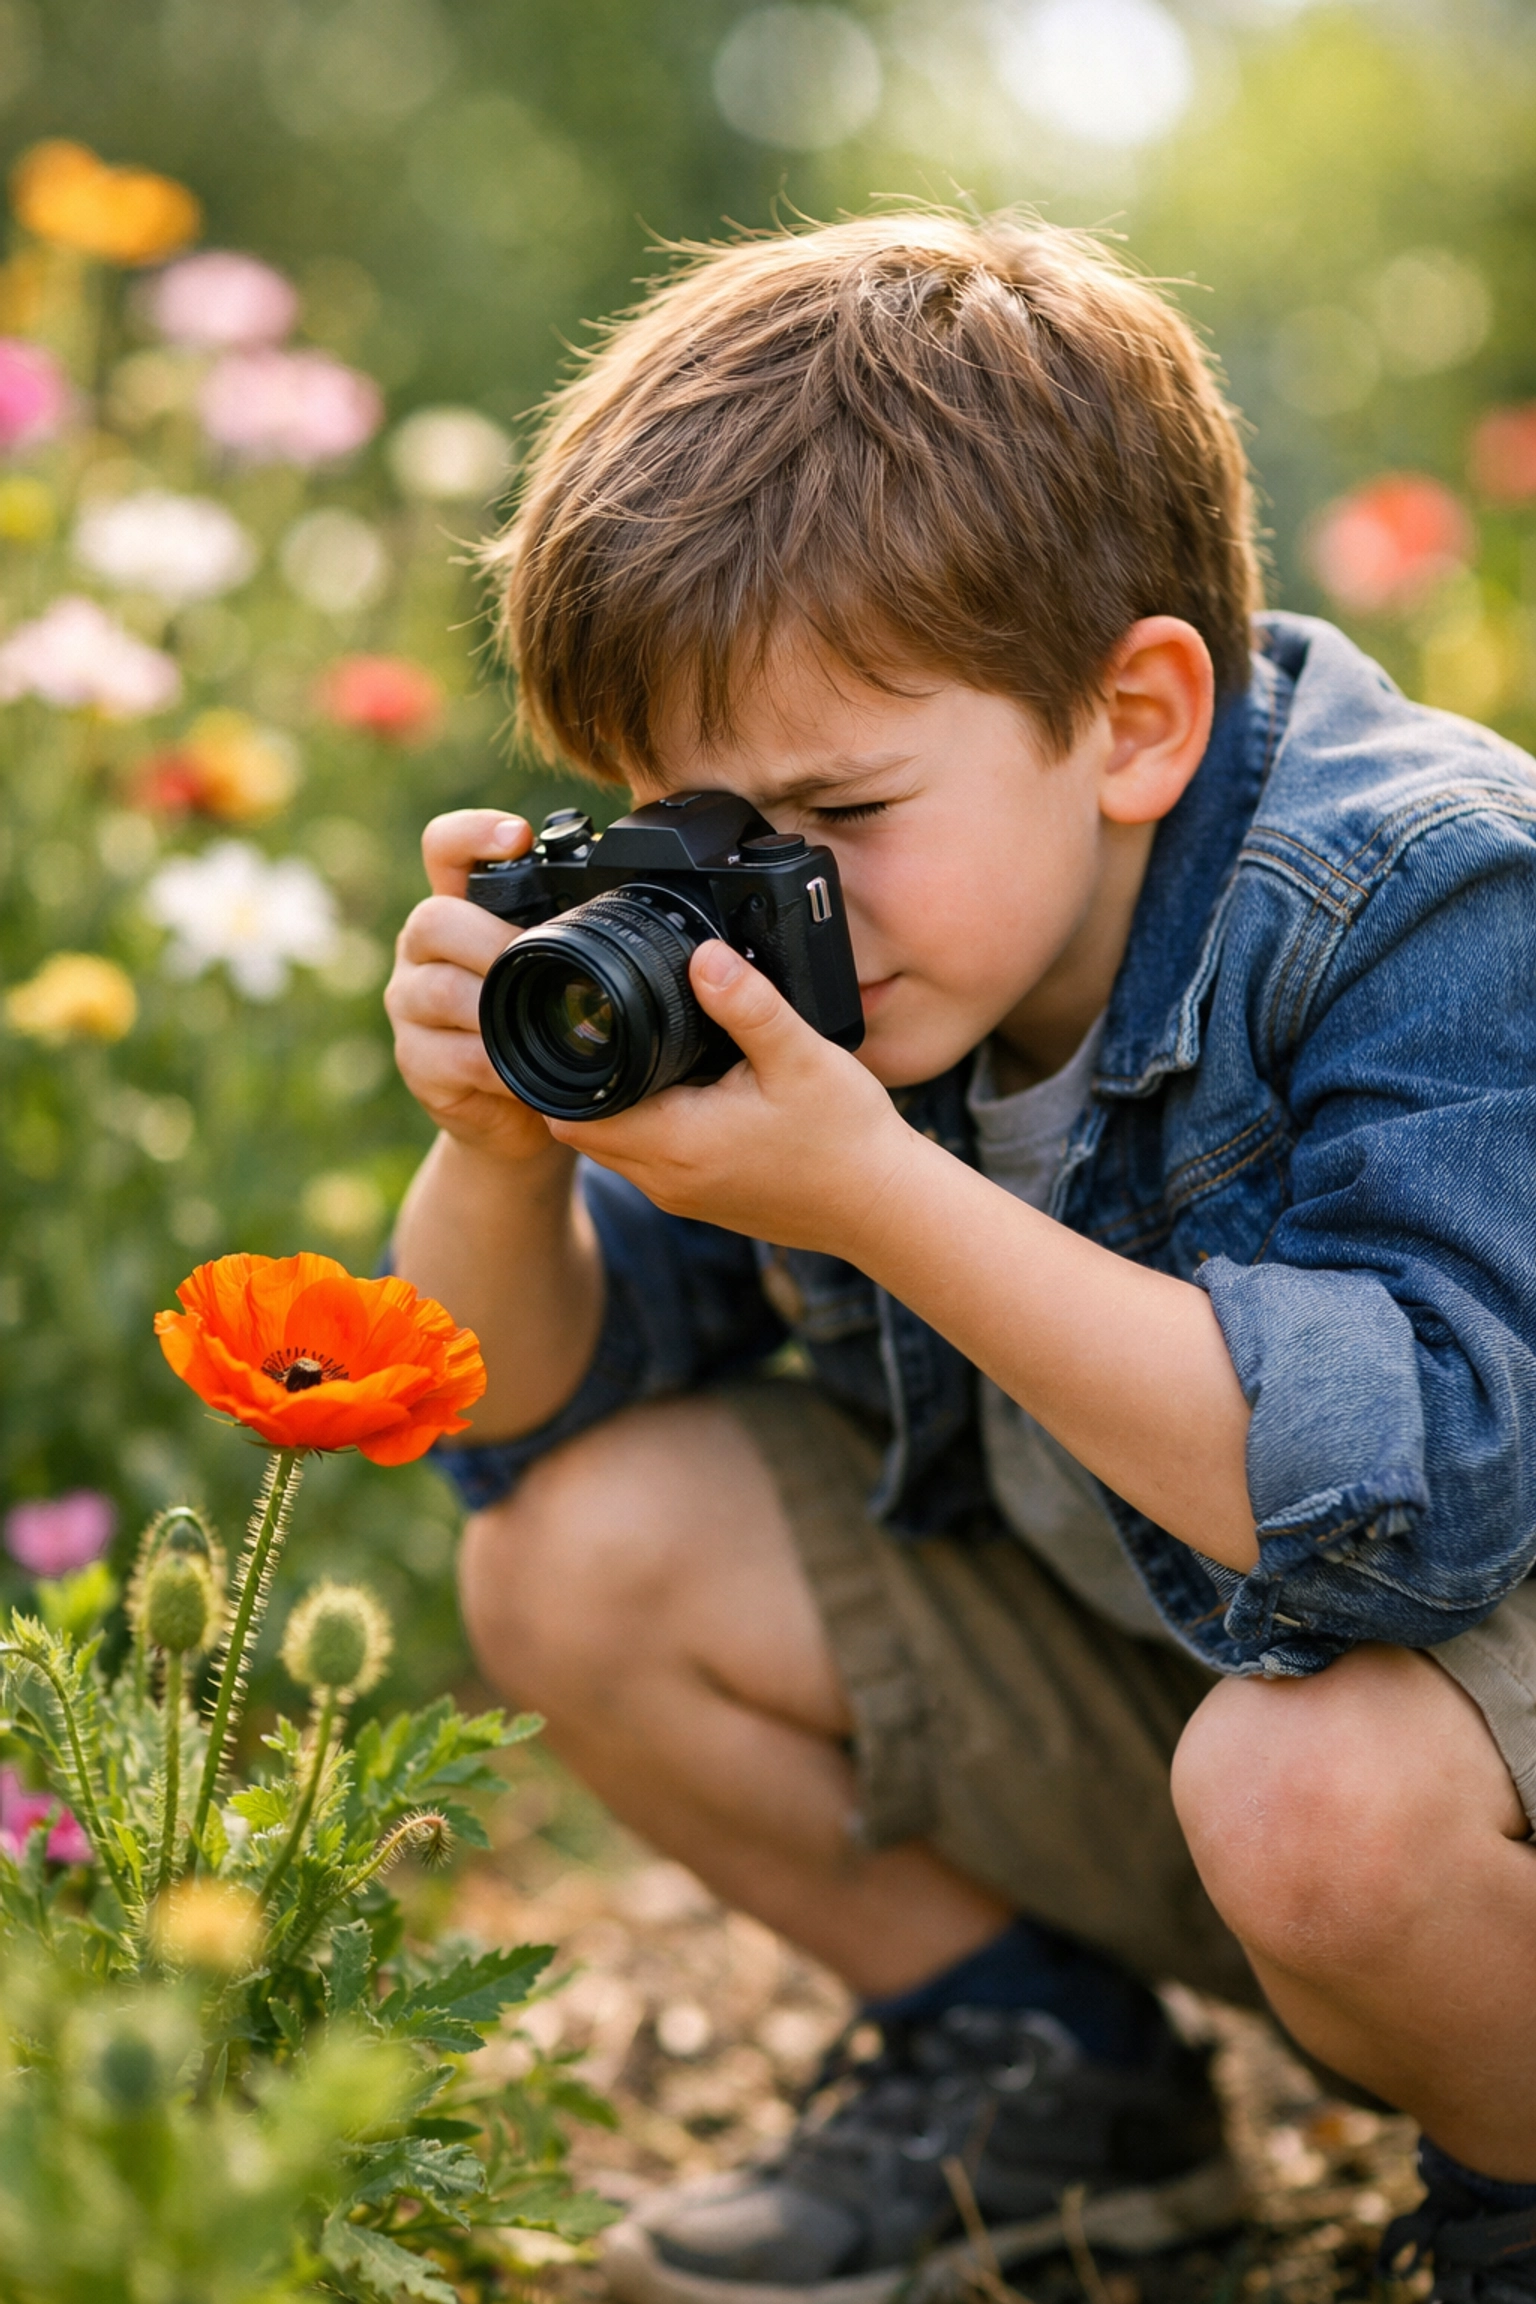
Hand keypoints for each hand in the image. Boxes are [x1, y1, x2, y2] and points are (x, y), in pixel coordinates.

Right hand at [386, 809, 561, 1166]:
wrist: (519, 1117)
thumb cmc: (541, 1027)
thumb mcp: (556, 971)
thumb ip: (570, 932)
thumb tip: (640, 898)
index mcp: (462, 911)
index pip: (445, 849)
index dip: (473, 833)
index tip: (519, 835)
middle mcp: (425, 949)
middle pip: (435, 920)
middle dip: (491, 939)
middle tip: (537, 959)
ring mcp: (411, 1006)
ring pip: (437, 989)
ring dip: (492, 1004)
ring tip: (535, 1016)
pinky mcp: (415, 1062)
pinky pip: (450, 1055)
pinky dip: (495, 1063)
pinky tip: (524, 1070)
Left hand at [547, 940, 918, 1256]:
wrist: (883, 1205)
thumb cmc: (846, 1137)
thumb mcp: (798, 1055)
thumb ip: (747, 1002)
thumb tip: (704, 956)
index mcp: (676, 1141)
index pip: (573, 1114)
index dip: (564, 1072)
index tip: (582, 1029)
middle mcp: (666, 1180)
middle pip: (584, 1131)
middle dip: (587, 1084)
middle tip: (613, 1034)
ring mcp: (682, 1197)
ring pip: (615, 1149)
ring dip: (620, 1108)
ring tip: (651, 1060)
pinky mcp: (703, 1203)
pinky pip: (649, 1165)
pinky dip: (650, 1131)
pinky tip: (690, 1096)